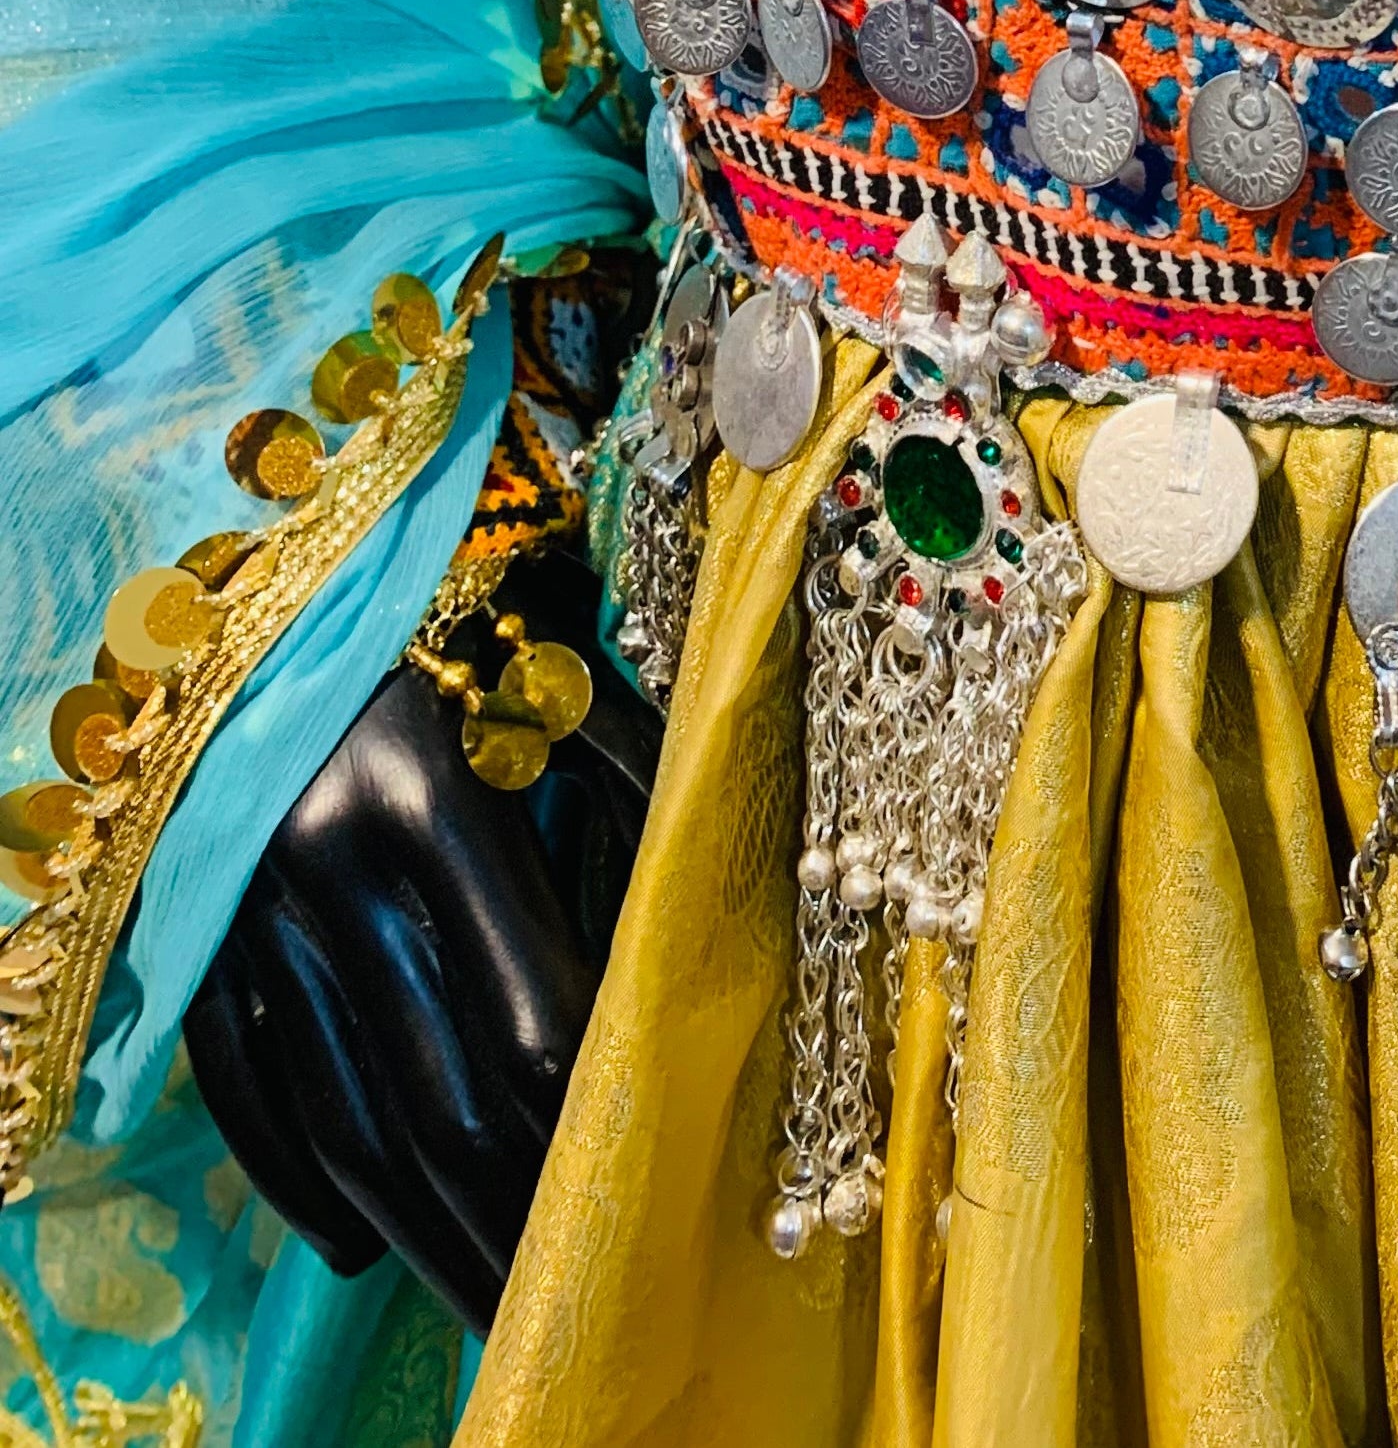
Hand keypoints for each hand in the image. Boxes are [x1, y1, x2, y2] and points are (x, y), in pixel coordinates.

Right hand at [184, 550, 659, 1330]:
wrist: (266, 551)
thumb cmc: (449, 586)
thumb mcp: (550, 659)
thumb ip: (636, 766)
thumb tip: (732, 862)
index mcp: (437, 804)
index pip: (527, 1016)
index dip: (585, 1117)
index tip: (643, 1193)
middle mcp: (332, 875)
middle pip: (436, 1102)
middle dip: (509, 1218)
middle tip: (569, 1309)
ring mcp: (252, 915)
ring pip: (340, 1118)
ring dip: (414, 1236)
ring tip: (481, 1314)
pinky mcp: (197, 936)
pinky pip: (245, 1089)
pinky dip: (298, 1179)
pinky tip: (356, 1245)